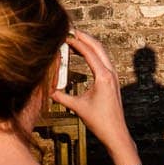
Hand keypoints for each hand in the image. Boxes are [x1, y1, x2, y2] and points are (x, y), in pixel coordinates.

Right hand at [53, 31, 141, 161]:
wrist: (116, 134)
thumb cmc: (100, 122)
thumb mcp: (78, 108)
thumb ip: (62, 97)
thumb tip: (47, 91)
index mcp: (103, 76)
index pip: (89, 52)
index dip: (76, 42)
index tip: (65, 35)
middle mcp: (111, 73)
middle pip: (98, 47)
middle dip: (84, 37)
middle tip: (70, 31)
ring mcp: (114, 76)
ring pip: (102, 53)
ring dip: (89, 44)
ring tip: (75, 40)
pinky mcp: (113, 81)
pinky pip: (103, 60)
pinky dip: (93, 53)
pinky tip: (83, 55)